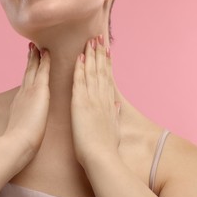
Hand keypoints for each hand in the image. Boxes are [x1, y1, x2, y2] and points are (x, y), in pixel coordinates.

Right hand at [4, 43, 50, 154]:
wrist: (17, 143)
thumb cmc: (19, 143)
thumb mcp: (19, 130)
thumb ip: (21, 125)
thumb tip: (21, 127)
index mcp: (20, 104)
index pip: (25, 85)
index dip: (27, 75)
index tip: (29, 65)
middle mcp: (23, 94)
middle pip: (27, 73)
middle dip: (30, 61)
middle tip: (32, 48)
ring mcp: (30, 91)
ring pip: (34, 69)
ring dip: (36, 57)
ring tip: (37, 46)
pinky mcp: (38, 91)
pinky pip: (43, 71)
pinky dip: (45, 61)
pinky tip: (48, 52)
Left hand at [71, 35, 121, 166]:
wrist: (101, 157)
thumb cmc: (106, 146)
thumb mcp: (113, 128)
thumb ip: (114, 113)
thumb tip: (116, 104)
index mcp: (107, 102)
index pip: (107, 77)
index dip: (105, 62)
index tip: (105, 50)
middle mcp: (101, 97)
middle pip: (101, 70)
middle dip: (99, 53)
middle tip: (99, 38)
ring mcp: (92, 99)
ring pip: (92, 72)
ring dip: (91, 55)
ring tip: (91, 41)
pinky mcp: (81, 103)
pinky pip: (80, 82)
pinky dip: (81, 69)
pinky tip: (80, 57)